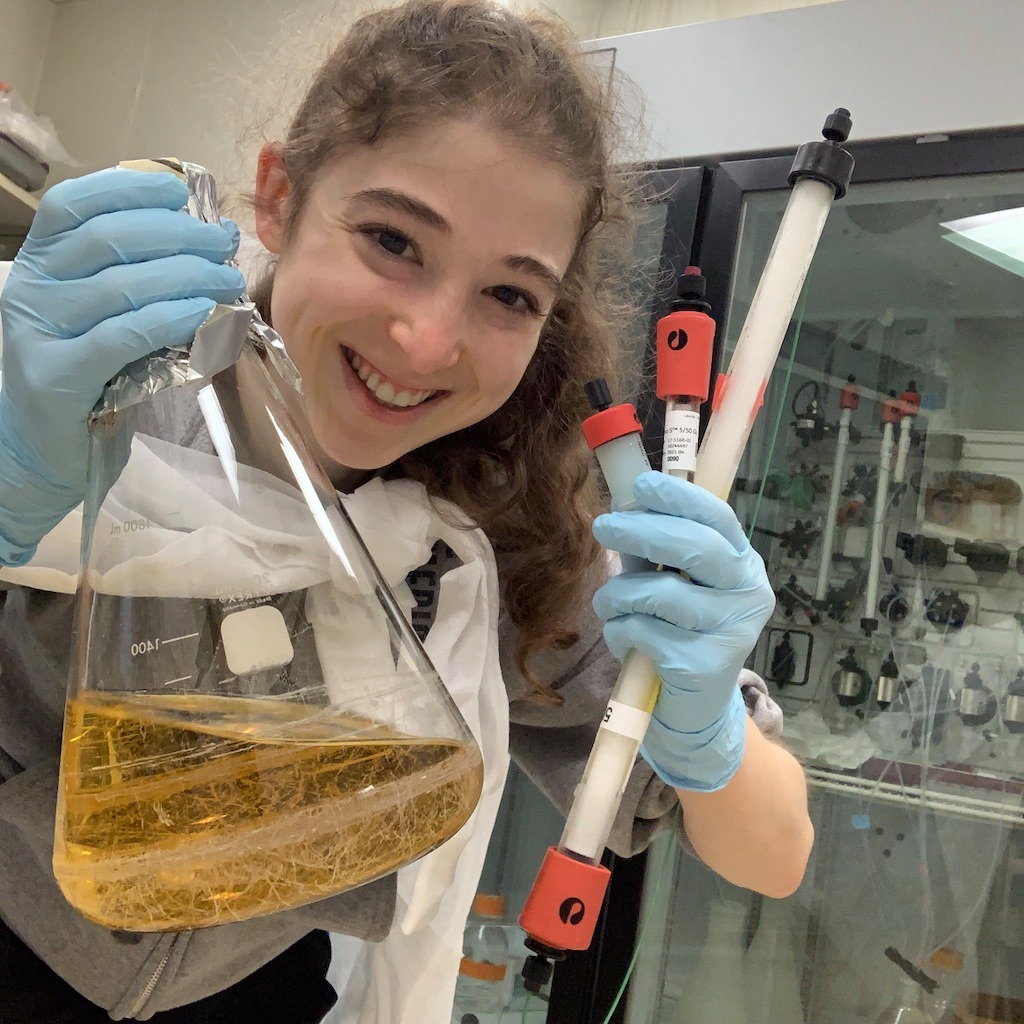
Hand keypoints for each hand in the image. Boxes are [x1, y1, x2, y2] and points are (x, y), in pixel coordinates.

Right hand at [0, 167, 245, 564]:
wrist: (49, 449)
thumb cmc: (92, 376)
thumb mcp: (107, 315)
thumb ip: (136, 277)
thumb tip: (204, 242)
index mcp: (41, 262)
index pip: (75, 204)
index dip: (129, 189)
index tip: (181, 193)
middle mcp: (32, 288)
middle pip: (108, 239)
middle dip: (178, 234)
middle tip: (225, 243)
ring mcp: (40, 333)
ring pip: (121, 286)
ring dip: (187, 276)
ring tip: (228, 280)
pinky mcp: (58, 377)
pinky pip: (123, 336)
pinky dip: (170, 319)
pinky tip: (205, 313)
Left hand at [592, 471, 774, 791]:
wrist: (693, 709)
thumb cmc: (679, 633)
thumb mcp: (676, 584)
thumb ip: (657, 549)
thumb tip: (623, 501)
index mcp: (743, 565)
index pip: (718, 518)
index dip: (680, 498)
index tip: (642, 484)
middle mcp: (747, 595)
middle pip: (694, 548)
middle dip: (641, 531)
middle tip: (604, 526)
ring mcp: (729, 632)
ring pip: (658, 593)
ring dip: (618, 594)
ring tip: (610, 604)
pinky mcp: (702, 666)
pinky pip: (641, 631)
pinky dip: (619, 631)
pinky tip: (625, 642)